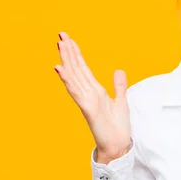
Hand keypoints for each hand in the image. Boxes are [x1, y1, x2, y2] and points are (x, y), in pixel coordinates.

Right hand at [54, 32, 130, 163]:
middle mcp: (88, 93)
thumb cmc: (117, 127)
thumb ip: (119, 86)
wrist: (118, 145)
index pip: (83, 68)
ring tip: (60, 45)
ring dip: (66, 60)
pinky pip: (76, 91)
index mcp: (95, 90)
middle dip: (69, 51)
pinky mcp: (87, 108)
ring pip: (74, 76)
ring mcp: (86, 100)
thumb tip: (118, 71)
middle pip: (76, 68)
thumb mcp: (121, 101)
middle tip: (60, 34)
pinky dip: (68, 80)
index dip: (76, 53)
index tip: (69, 39)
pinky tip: (60, 69)